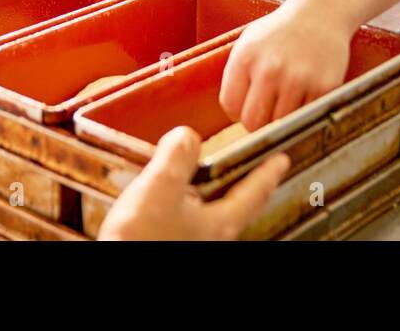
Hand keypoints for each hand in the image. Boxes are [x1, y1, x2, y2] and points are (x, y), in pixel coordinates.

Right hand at [97, 127, 289, 239]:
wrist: (118, 262)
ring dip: (215, 197)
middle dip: (246, 186)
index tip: (281, 160)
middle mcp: (213, 237)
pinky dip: (191, 208)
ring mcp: (195, 244)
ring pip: (214, 217)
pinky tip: (175, 203)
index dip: (268, 172)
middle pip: (238, 207)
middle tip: (253, 171)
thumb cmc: (143, 238)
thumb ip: (177, 156)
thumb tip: (188, 137)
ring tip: (209, 181)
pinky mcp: (175, 245)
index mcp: (220, 222)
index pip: (254, 192)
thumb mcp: (160, 186)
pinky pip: (191, 224)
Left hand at [219, 5, 349, 130]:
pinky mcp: (324, 87)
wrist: (321, 14)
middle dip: (258, 122)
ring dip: (282, 119)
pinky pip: (306, 118)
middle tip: (267, 111)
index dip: (238, 112)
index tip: (248, 106)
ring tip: (287, 99)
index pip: (231, 106)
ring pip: (281, 125)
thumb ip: (237, 76)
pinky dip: (305, 113)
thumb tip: (235, 116)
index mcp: (246, 58)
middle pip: (254, 123)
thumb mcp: (249, 43)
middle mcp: (270, 70)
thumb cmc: (281, 31)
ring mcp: (298, 80)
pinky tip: (305, 94)